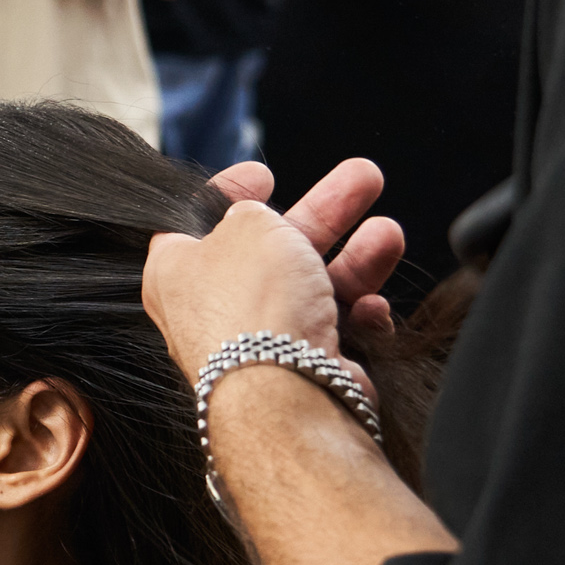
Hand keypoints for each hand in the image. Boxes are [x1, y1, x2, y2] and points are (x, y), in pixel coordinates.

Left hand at [143, 157, 402, 388]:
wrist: (284, 390)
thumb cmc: (250, 304)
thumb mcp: (245, 226)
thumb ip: (250, 212)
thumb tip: (254, 217)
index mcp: (176, 274)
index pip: (193, 224)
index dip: (229, 193)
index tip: (262, 173)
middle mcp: (213, 310)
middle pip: (272, 249)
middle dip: (325, 212)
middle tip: (363, 179)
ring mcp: (259, 343)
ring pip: (313, 288)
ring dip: (357, 258)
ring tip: (387, 234)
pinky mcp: (300, 371)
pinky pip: (334, 334)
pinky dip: (358, 316)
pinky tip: (372, 305)